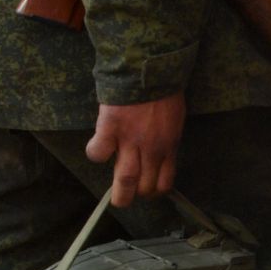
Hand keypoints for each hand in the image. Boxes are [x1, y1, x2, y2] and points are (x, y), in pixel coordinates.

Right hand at [86, 93, 185, 207]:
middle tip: (129, 199)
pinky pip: (98, 152)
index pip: (165, 180)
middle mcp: (152, 148)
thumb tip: (159, 153)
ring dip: (120, 193)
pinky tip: (96, 149)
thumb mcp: (175, 119)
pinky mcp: (110, 129)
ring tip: (116, 200)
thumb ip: (167, 138)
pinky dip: (95, 154)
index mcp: (169, 145)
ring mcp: (130, 140)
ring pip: (125, 179)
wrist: (149, 69)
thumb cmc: (164, 91)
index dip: (156, 191)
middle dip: (137, 197)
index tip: (149, 191)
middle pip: (145, 185)